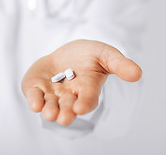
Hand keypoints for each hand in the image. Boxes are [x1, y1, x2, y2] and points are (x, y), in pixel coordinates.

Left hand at [21, 40, 141, 125]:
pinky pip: (34, 96)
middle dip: (66, 112)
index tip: (80, 108)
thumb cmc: (87, 55)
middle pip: (68, 107)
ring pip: (50, 105)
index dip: (84, 103)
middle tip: (64, 118)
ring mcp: (51, 93)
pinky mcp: (36, 88)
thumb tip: (137, 73)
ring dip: (49, 110)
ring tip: (49, 114)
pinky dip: (34, 100)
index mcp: (87, 89)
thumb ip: (118, 64)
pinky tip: (35, 104)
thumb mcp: (104, 54)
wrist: (64, 54)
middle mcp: (69, 96)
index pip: (87, 99)